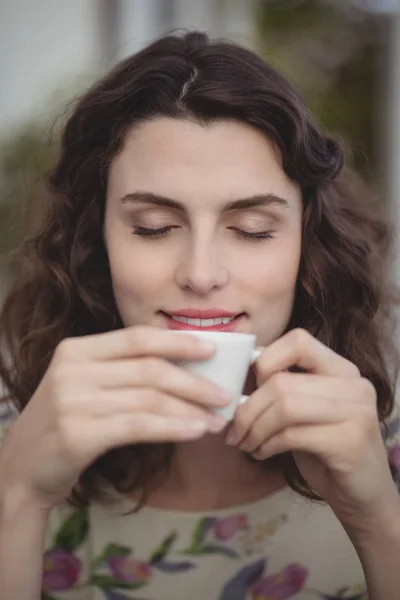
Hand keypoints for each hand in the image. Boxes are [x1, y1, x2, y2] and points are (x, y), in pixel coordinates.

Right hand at [0, 326, 228, 509]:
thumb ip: (124, 374)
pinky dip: (173, 428)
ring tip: (216, 419)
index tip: (212, 350)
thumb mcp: (86, 387)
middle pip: (149, 369)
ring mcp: (72, 400)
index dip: (178, 342)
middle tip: (225, 394)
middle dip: (194, 382)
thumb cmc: (65, 425)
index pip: (137, 338)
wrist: (21, 469)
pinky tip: (194, 431)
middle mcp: (72, 369)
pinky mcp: (77, 433)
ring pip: (148, 399)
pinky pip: (138, 426)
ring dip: (190, 409)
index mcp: (76, 349)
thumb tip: (186, 372)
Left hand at [226, 328, 397, 530]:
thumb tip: (241, 370)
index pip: (298, 341)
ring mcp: (356, 413)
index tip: (249, 388)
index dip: (266, 360)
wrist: (364, 497)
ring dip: (255, 429)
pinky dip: (268, 445)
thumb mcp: (306, 411)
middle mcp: (354, 385)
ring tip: (246, 444)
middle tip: (234, 431)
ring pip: (285, 406)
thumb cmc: (327, 450)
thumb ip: (285, 387)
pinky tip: (262, 453)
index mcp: (342, 369)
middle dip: (248, 409)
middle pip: (282, 381)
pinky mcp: (350, 442)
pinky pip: (293, 435)